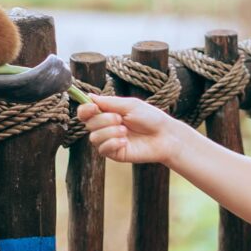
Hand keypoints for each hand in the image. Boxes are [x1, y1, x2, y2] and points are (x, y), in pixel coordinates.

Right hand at [73, 87, 187, 168]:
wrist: (165, 136)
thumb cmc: (150, 118)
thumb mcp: (130, 105)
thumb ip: (109, 102)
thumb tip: (89, 96)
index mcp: (107, 113)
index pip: (85, 112)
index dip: (85, 109)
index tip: (94, 107)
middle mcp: (105, 127)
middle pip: (89, 124)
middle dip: (103, 120)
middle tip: (120, 119)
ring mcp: (109, 141)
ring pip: (94, 137)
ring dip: (109, 132)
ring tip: (125, 131)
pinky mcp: (114, 154)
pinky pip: (102, 149)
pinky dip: (113, 143)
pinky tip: (125, 141)